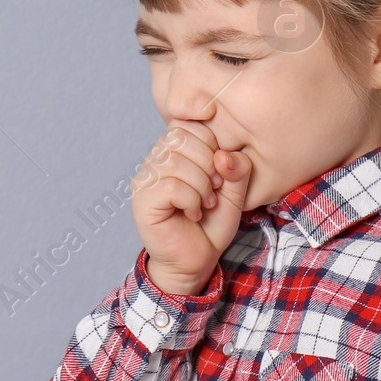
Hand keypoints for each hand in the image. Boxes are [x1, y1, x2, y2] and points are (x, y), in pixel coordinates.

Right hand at [130, 120, 253, 295]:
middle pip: (179, 136)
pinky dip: (190, 200)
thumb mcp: (235, 191)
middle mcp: (155, 159)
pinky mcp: (142, 200)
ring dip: (200, 184)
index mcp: (174, 150)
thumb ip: (237, 168)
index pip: (186, 120)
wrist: (196, 260)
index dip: (207, 133)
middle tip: (214, 188)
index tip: (219, 156)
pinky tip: (192, 212)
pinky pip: (169, 186)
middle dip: (207, 162)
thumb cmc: (211, 223)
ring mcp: (145, 178)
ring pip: (174, 160)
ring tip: (205, 202)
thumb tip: (224, 155)